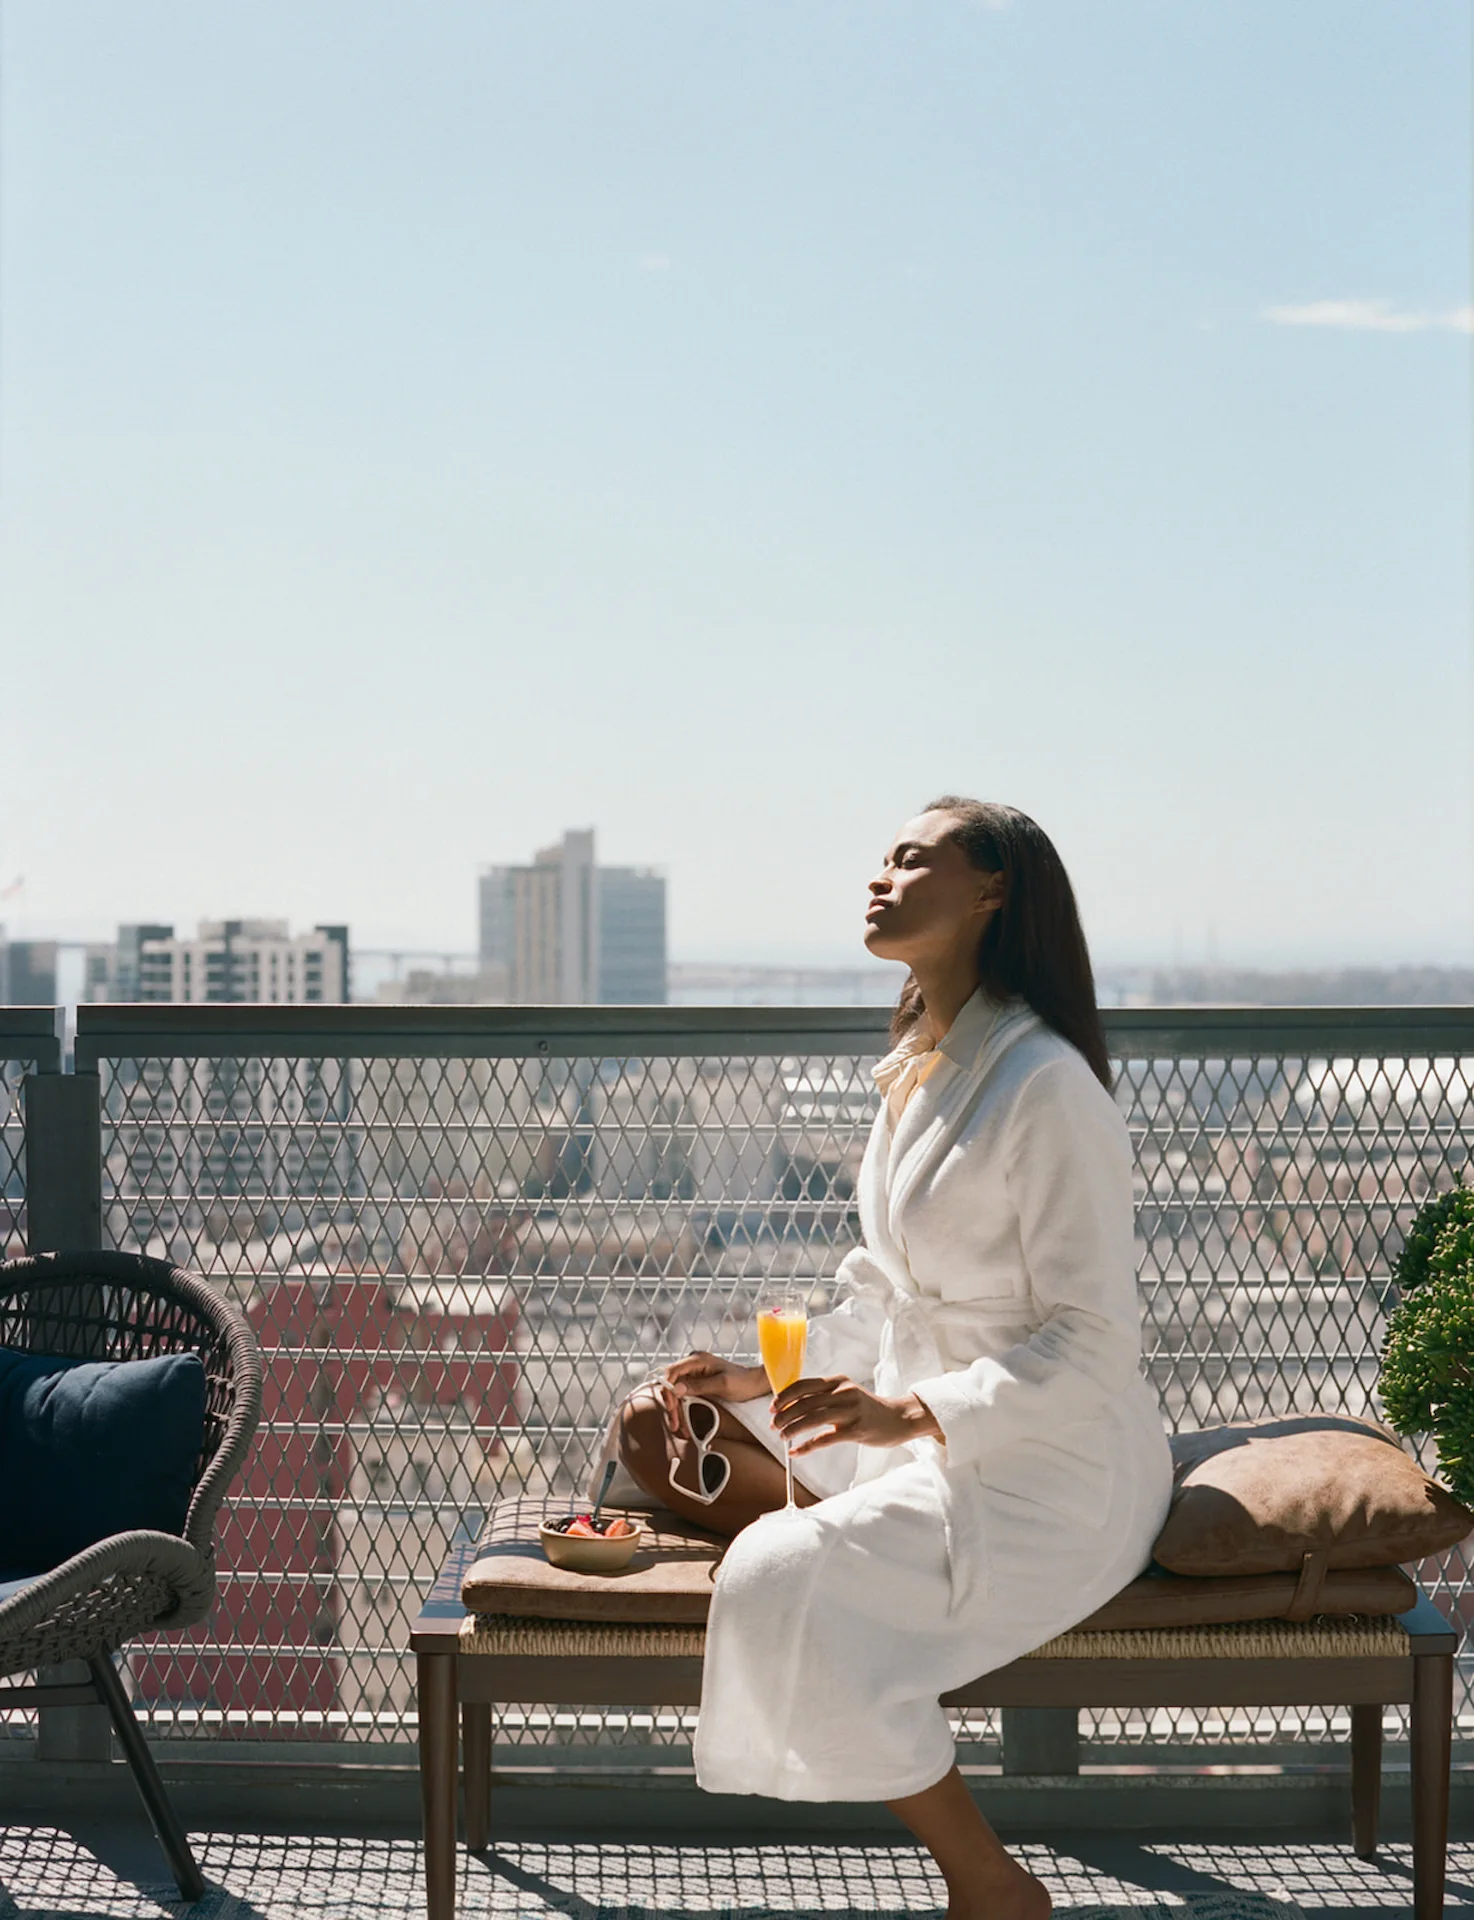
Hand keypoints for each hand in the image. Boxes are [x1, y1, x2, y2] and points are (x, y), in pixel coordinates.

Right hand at [662, 1351, 769, 1413]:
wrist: (754, 1384)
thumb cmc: (742, 1381)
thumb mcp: (722, 1384)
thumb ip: (699, 1386)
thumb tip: (677, 1389)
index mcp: (697, 1360)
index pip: (672, 1372)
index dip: (668, 1389)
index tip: (671, 1406)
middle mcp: (692, 1365)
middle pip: (671, 1384)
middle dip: (671, 1404)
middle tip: (675, 1423)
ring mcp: (694, 1375)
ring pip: (676, 1393)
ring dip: (676, 1410)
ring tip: (679, 1427)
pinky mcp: (696, 1385)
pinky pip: (684, 1397)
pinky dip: (682, 1410)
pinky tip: (684, 1423)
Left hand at [771, 1375, 943, 1453]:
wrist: (899, 1419)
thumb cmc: (867, 1408)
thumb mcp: (846, 1394)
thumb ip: (824, 1396)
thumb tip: (793, 1404)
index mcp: (839, 1381)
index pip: (805, 1384)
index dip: (785, 1396)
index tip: (773, 1407)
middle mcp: (844, 1393)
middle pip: (806, 1402)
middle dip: (785, 1414)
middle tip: (774, 1425)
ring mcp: (851, 1411)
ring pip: (813, 1418)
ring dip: (793, 1428)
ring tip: (782, 1437)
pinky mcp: (856, 1430)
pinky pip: (825, 1439)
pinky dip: (807, 1446)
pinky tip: (796, 1451)